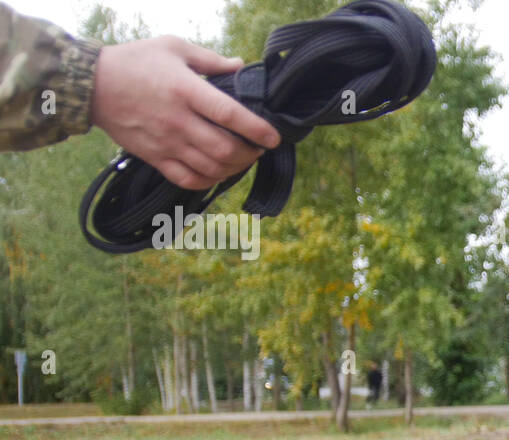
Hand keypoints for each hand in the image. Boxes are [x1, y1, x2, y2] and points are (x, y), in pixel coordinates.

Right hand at [89, 36, 281, 189]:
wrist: (90, 84)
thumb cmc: (134, 61)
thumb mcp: (173, 47)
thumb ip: (210, 59)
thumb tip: (240, 66)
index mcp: (185, 90)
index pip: (229, 114)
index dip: (257, 128)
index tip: (274, 137)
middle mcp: (178, 120)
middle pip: (225, 149)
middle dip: (250, 153)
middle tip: (258, 147)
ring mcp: (166, 142)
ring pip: (211, 167)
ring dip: (234, 168)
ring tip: (242, 158)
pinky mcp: (155, 157)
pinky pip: (188, 179)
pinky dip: (209, 181)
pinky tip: (218, 172)